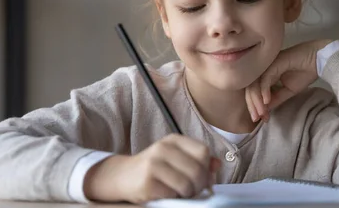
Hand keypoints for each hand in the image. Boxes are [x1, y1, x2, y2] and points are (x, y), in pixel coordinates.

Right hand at [84, 134, 220, 203]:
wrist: (121, 176)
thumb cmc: (154, 168)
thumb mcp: (175, 158)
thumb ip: (197, 160)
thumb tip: (217, 165)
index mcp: (174, 140)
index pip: (203, 152)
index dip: (206, 168)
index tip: (201, 177)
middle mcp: (163, 148)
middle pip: (197, 170)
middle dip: (200, 185)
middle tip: (193, 191)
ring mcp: (153, 164)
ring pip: (187, 184)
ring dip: (188, 194)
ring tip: (181, 193)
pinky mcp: (147, 182)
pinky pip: (172, 194)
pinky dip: (174, 198)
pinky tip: (167, 194)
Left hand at [245, 39, 332, 121]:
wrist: (318, 60)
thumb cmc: (305, 72)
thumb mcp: (289, 90)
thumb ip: (276, 98)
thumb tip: (265, 109)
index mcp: (266, 75)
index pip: (254, 91)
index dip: (255, 105)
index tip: (260, 119)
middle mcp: (264, 69)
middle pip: (251, 88)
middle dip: (253, 105)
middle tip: (257, 119)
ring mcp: (268, 66)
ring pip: (255, 84)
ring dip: (257, 100)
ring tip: (261, 113)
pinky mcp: (274, 63)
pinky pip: (265, 79)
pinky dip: (264, 90)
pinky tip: (266, 101)